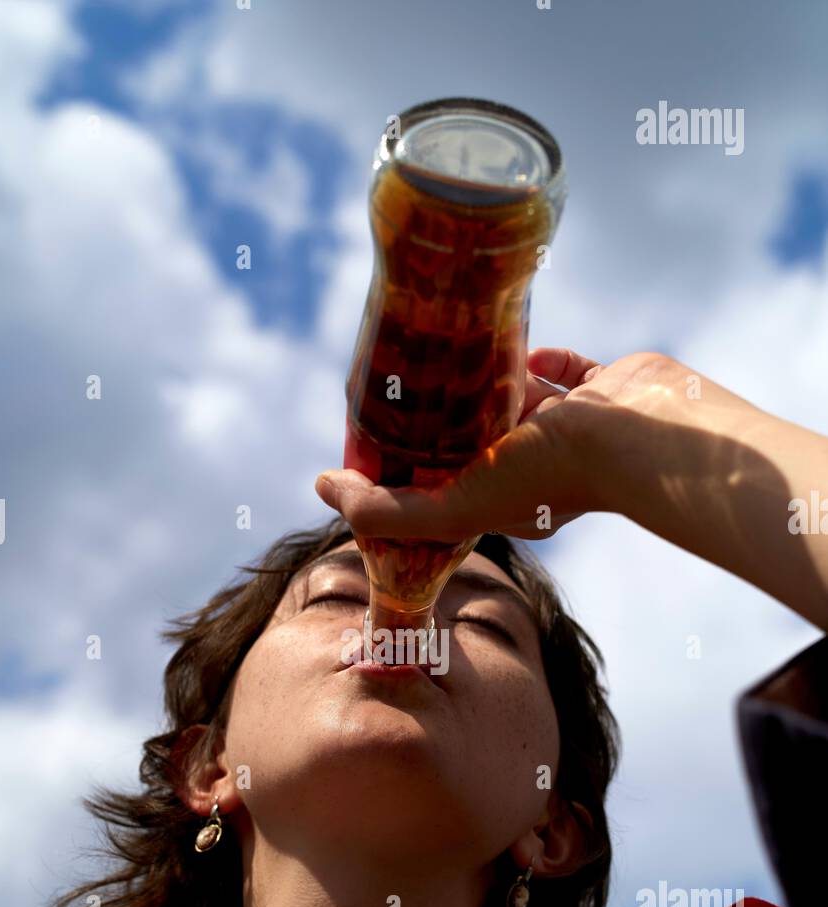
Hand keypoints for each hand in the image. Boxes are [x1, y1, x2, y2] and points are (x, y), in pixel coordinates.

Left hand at [314, 348, 676, 542]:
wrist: (640, 431)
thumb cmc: (553, 472)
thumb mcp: (458, 502)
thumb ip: (391, 508)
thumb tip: (325, 488)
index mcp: (507, 500)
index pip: (448, 487)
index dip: (412, 468)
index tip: (378, 436)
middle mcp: (539, 467)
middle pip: (480, 442)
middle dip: (449, 419)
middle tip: (411, 381)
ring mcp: (573, 428)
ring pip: (520, 401)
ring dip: (492, 382)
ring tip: (456, 352)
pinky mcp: (601, 389)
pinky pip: (567, 369)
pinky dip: (542, 357)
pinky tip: (517, 340)